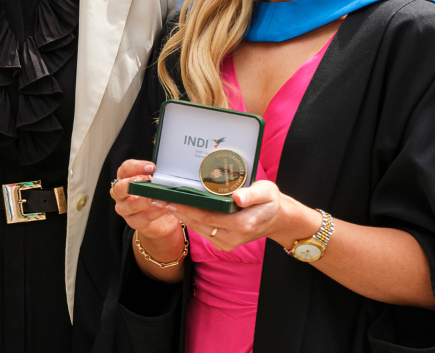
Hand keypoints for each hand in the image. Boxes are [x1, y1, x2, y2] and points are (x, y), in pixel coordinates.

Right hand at [111, 160, 182, 243]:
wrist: (162, 219)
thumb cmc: (157, 196)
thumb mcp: (157, 184)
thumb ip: (157, 178)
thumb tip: (168, 173)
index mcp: (124, 179)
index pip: (125, 169)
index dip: (136, 167)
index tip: (152, 167)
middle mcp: (120, 194)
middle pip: (120, 187)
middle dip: (133, 183)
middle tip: (149, 181)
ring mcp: (124, 209)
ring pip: (130, 205)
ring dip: (145, 201)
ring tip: (158, 197)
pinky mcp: (133, 222)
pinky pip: (141, 218)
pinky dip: (153, 213)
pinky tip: (163, 208)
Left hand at [158, 180, 319, 251]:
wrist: (277, 218)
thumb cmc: (271, 201)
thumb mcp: (267, 192)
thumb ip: (252, 195)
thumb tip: (237, 197)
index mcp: (242, 225)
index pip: (207, 216)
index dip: (186, 208)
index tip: (169, 199)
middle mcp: (232, 237)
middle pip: (198, 223)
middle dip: (176, 210)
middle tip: (156, 198)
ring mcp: (226, 242)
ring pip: (197, 228)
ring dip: (179, 215)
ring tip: (161, 201)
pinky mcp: (222, 242)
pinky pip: (202, 230)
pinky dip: (189, 219)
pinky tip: (177, 207)